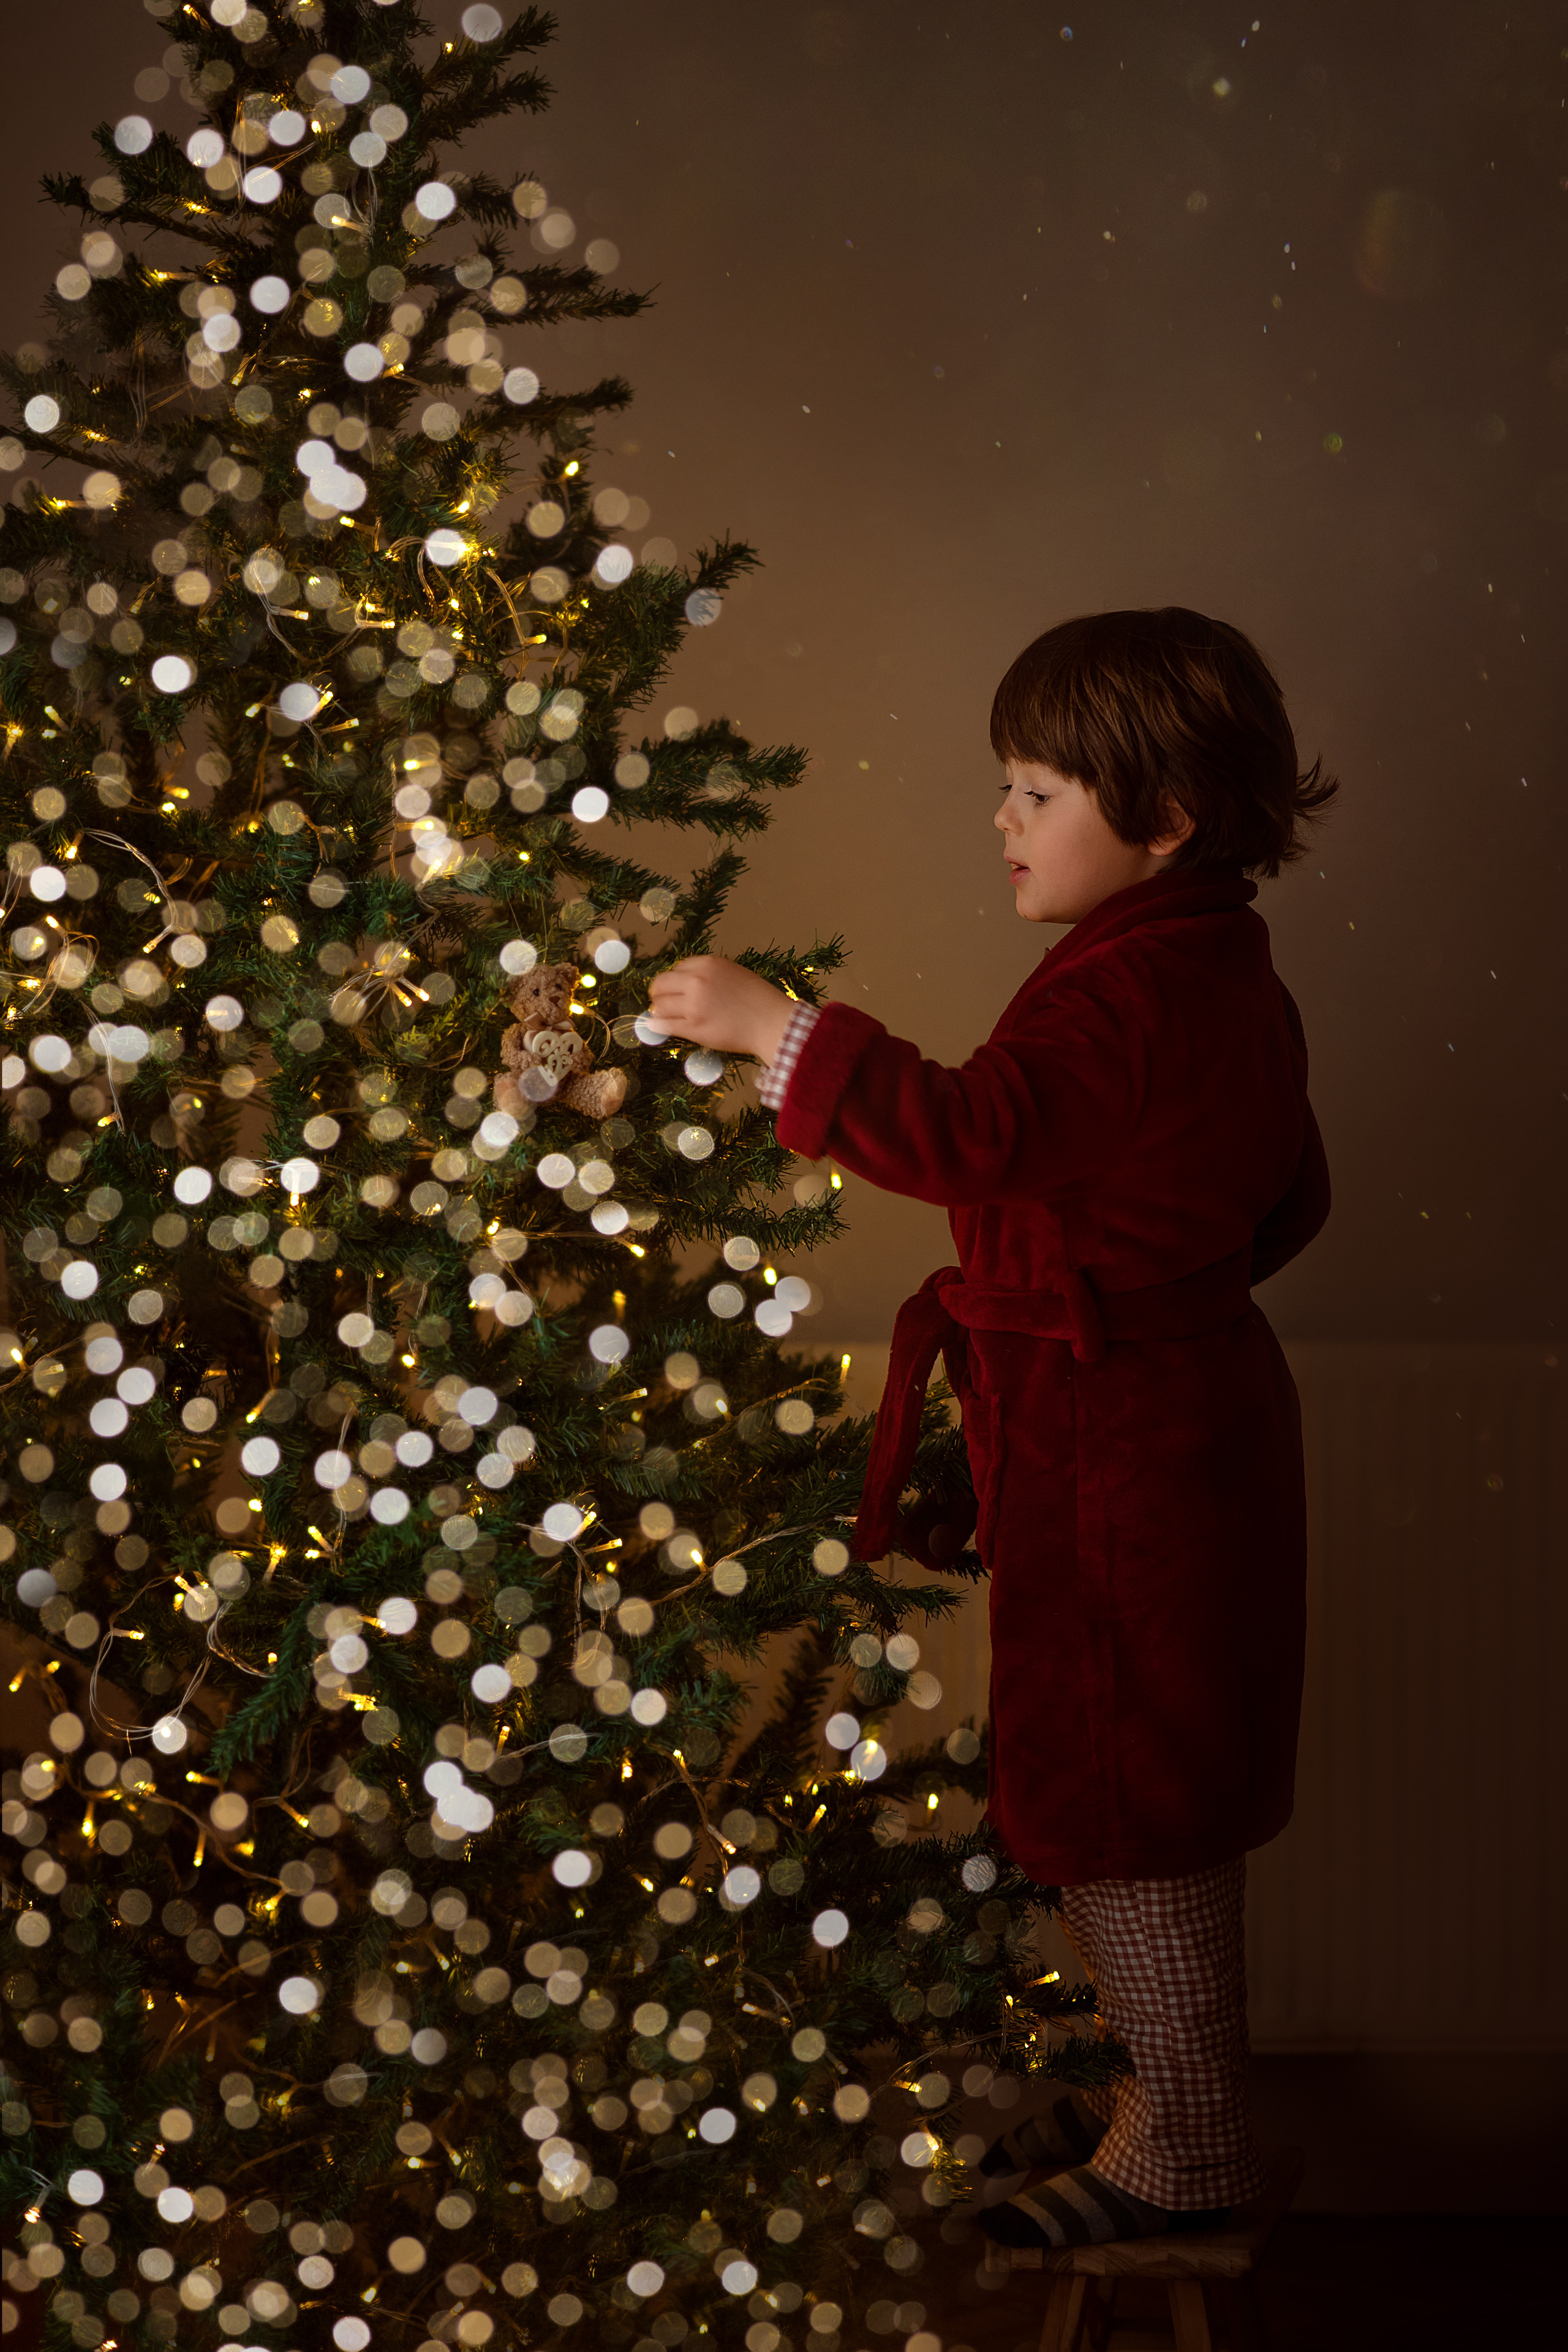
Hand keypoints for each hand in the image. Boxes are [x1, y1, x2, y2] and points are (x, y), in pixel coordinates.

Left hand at [645, 956, 796, 1062]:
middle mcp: (697, 981)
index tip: (674, 988)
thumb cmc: (759, 999)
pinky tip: (657, 1026)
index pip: (677, 968)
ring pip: (660, 1005)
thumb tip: (686, 984)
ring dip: (658, 1010)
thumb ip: (709, 975)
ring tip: (662, 1016)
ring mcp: (693, 1005)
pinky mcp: (693, 1027)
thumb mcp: (734, 973)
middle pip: (661, 984)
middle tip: (660, 1002)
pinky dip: (658, 1025)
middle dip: (658, 993)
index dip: (674, 980)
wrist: (771, 1022)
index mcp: (708, 964)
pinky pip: (666, 1024)